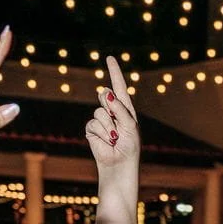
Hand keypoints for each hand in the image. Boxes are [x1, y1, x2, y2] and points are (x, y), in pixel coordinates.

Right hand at [86, 56, 139, 171]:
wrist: (120, 165)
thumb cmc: (130, 147)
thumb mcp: (130, 126)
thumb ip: (120, 109)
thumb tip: (106, 93)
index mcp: (125, 109)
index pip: (119, 87)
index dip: (114, 72)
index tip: (110, 58)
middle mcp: (112, 112)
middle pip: (104, 94)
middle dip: (110, 105)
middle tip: (117, 123)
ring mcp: (101, 120)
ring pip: (99, 111)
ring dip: (108, 127)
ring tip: (115, 138)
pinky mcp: (92, 130)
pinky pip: (92, 124)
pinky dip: (101, 134)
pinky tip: (107, 142)